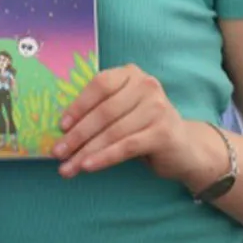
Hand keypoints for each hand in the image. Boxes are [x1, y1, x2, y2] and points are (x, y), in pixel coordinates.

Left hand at [52, 64, 218, 187]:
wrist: (185, 148)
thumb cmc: (144, 128)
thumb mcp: (123, 112)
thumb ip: (99, 111)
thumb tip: (62, 130)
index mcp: (131, 74)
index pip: (100, 85)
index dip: (78, 106)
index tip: (61, 126)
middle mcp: (147, 86)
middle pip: (104, 111)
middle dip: (77, 135)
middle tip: (57, 153)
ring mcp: (157, 108)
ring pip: (113, 132)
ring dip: (86, 152)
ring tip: (68, 168)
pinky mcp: (163, 132)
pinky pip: (126, 146)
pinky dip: (104, 158)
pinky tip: (88, 167)